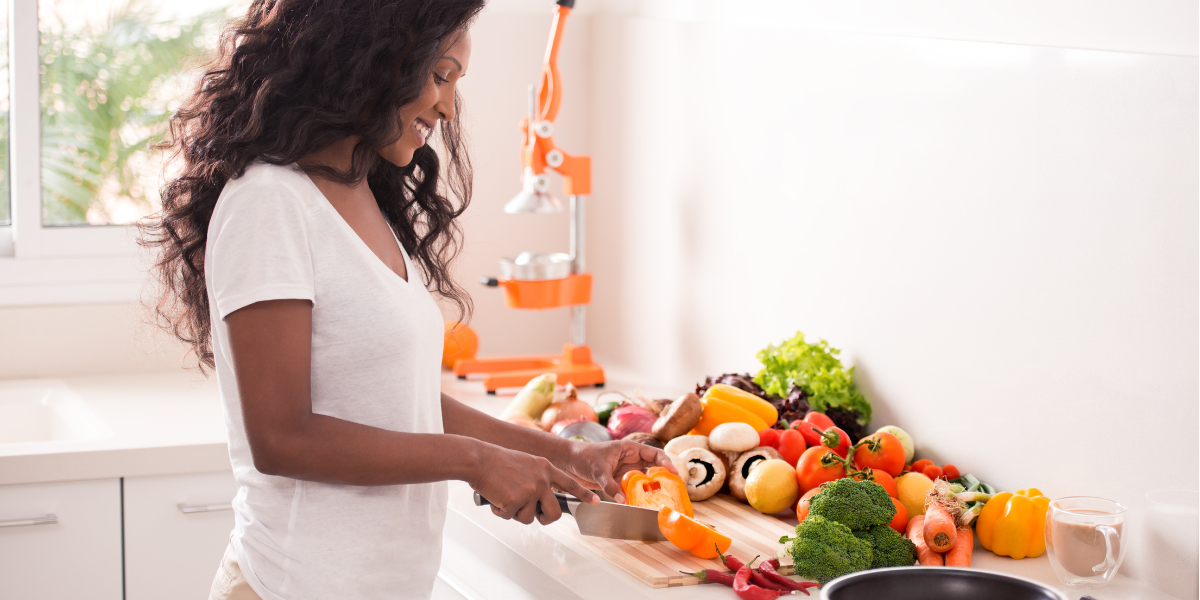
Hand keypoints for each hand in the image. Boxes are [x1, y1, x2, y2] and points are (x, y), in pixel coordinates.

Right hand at [470, 444, 599, 525]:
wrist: (478, 459)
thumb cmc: (496, 462)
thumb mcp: (524, 464)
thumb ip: (536, 479)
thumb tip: (539, 502)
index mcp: (545, 467)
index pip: (569, 483)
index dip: (583, 494)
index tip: (596, 501)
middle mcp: (542, 479)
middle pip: (554, 512)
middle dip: (546, 519)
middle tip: (537, 517)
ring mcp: (530, 491)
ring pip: (529, 518)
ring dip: (515, 513)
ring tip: (504, 496)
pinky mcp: (516, 501)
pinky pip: (510, 517)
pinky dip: (500, 511)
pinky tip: (495, 497)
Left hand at [558, 440, 677, 503]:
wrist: (569, 462)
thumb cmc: (583, 456)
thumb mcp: (597, 469)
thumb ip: (610, 485)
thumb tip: (623, 500)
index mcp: (630, 449)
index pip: (654, 454)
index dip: (666, 463)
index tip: (674, 474)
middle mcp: (631, 460)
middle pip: (654, 468)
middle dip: (663, 478)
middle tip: (672, 490)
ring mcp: (626, 471)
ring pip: (644, 480)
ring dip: (651, 489)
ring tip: (661, 500)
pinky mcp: (620, 482)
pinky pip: (633, 490)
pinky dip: (638, 496)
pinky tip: (641, 505)